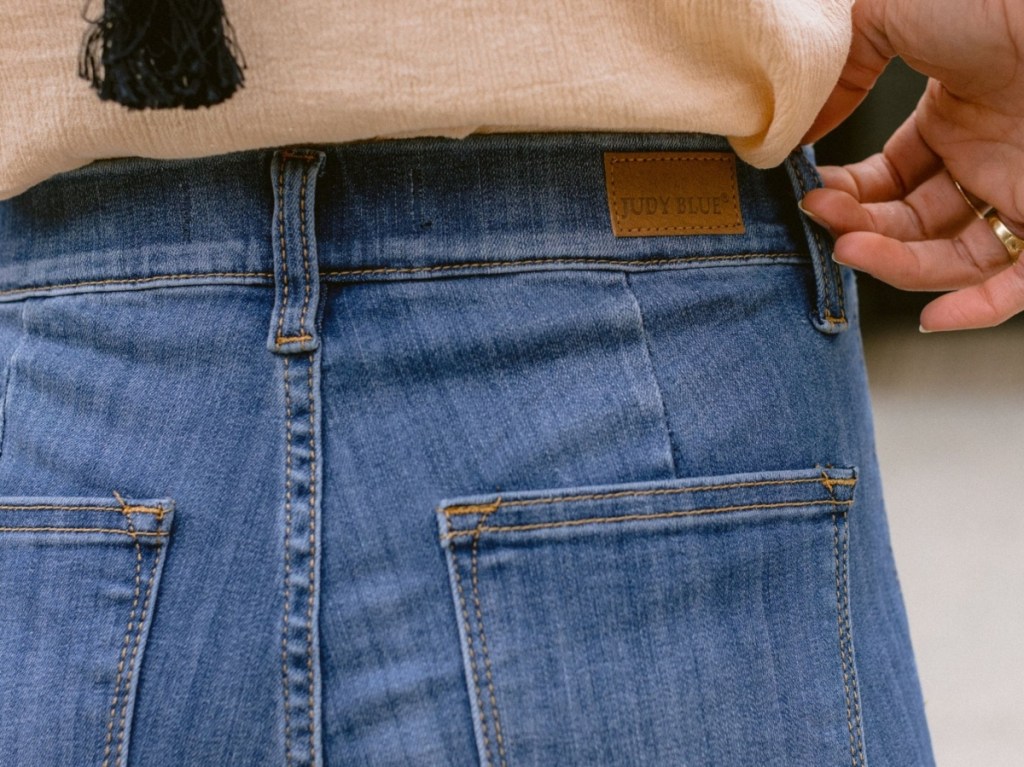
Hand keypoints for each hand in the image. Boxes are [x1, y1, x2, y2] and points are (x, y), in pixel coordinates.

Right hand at [799, 0, 1023, 330]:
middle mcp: (986, 161)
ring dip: (894, 266)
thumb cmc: (988, 0)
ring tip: (852, 249)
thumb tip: (801, 129)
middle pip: (909, 225)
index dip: (847, 195)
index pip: (888, 181)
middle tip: (823, 221)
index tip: (812, 195)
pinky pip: (1017, 285)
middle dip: (858, 229)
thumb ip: (842, 68)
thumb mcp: (890, 14)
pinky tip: (933, 317)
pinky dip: (976, 310)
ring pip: (949, 259)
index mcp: (953, 119)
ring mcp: (1020, 193)